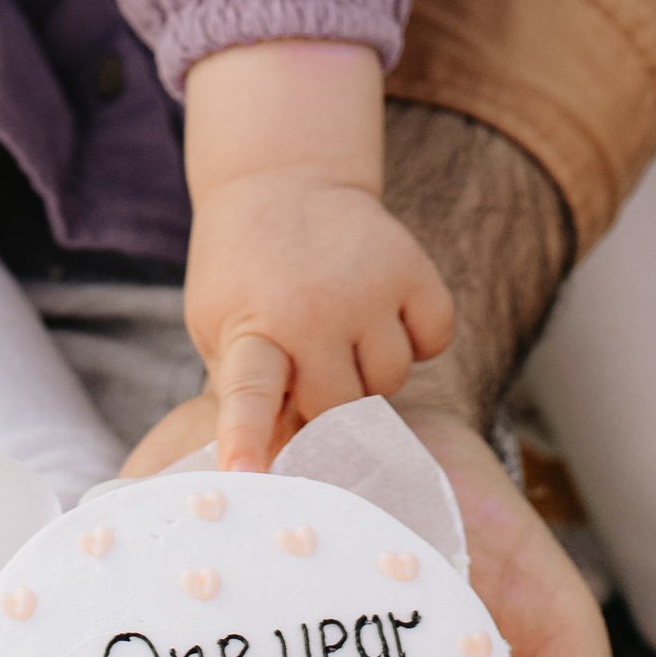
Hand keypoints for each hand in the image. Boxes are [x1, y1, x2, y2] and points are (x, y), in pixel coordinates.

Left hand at [186, 172, 452, 469]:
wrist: (280, 182)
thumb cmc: (245, 273)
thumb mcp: (220, 327)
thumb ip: (246, 391)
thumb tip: (282, 465)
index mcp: (253, 329)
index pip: (248, 394)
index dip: (246, 439)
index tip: (242, 474)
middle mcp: (313, 309)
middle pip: (342, 409)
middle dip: (328, 399)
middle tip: (309, 360)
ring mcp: (367, 288)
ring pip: (392, 380)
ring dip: (371, 368)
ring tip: (341, 325)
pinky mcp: (412, 268)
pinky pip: (435, 340)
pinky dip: (417, 336)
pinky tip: (382, 309)